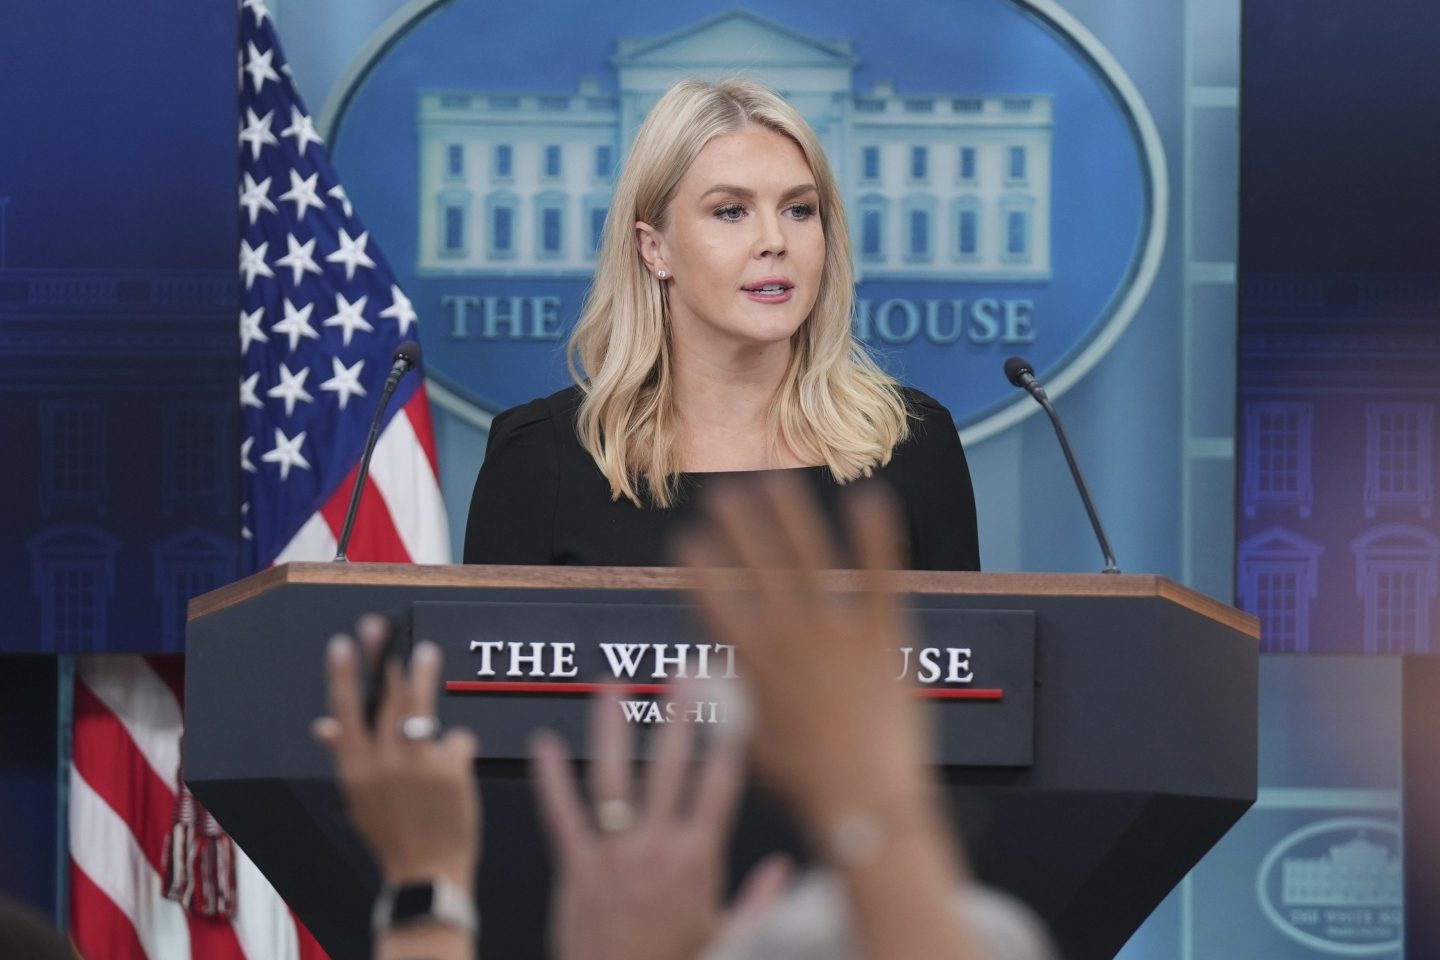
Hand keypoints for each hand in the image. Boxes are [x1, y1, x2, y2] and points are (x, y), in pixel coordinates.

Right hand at [312, 614, 480, 890]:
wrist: (427, 873)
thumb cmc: (393, 832)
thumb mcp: (359, 798)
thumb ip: (345, 757)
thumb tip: (322, 725)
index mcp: (355, 770)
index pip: (345, 711)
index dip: (343, 674)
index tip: (343, 643)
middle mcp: (383, 764)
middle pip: (385, 699)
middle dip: (385, 659)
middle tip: (385, 627)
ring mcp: (417, 766)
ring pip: (420, 708)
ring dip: (424, 676)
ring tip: (427, 652)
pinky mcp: (450, 771)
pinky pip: (457, 740)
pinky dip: (457, 750)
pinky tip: (456, 768)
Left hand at [529, 688, 790, 959]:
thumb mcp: (729, 939)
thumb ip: (759, 899)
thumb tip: (785, 870)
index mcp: (697, 860)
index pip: (719, 787)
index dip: (728, 743)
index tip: (735, 708)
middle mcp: (656, 848)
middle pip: (670, 769)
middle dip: (678, 718)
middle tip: (681, 678)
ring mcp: (615, 854)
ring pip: (614, 779)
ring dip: (612, 730)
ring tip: (610, 689)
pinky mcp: (577, 867)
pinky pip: (561, 815)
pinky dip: (551, 779)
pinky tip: (545, 745)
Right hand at [675, 475, 930, 830]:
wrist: (867, 798)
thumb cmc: (807, 778)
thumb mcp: (748, 736)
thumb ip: (726, 691)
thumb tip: (700, 665)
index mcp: (752, 657)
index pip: (712, 594)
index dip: (696, 563)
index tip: (686, 540)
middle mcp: (789, 630)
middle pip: (756, 560)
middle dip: (736, 521)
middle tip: (723, 492)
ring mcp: (837, 626)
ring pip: (809, 552)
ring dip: (790, 510)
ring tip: (776, 477)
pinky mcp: (883, 629)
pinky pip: (879, 569)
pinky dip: (875, 531)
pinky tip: (869, 494)